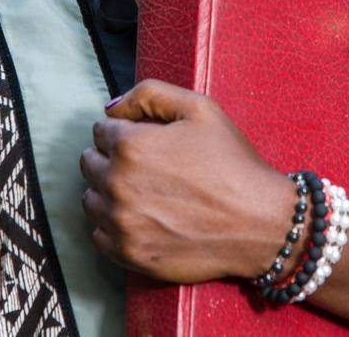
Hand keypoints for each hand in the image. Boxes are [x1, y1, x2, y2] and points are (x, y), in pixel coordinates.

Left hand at [79, 80, 299, 283]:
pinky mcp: (130, 254)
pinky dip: (114, 226)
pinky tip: (142, 218)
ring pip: (90, 200)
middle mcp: (118, 185)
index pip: (100, 131)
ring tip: (144, 192)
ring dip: (109, 192)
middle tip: (146, 165)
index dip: (125, 131)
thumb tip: (112, 108)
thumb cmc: (232, 163)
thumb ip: (149, 94)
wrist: (259, 222)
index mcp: (130, 146)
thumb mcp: (199, 108)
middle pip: (89, 164)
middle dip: (111, 159)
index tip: (147, 141)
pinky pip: (99, 236)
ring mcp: (121, 224)